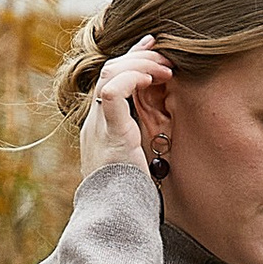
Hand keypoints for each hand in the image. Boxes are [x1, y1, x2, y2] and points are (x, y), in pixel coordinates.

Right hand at [78, 37, 170, 189]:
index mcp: (100, 128)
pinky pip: (112, 93)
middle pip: (110, 70)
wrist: (117, 218)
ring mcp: (99, 127)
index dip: (131, 57)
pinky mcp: (109, 134)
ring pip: (110, 73)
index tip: (154, 45)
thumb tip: (160, 127)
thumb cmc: (131, 196)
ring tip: (165, 70)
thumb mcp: (138, 162)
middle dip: (140, 57)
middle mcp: (95, 123)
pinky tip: (151, 80)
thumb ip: (143, 142)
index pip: (111, 79)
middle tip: (167, 60)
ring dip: (140, 64)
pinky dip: (132, 79)